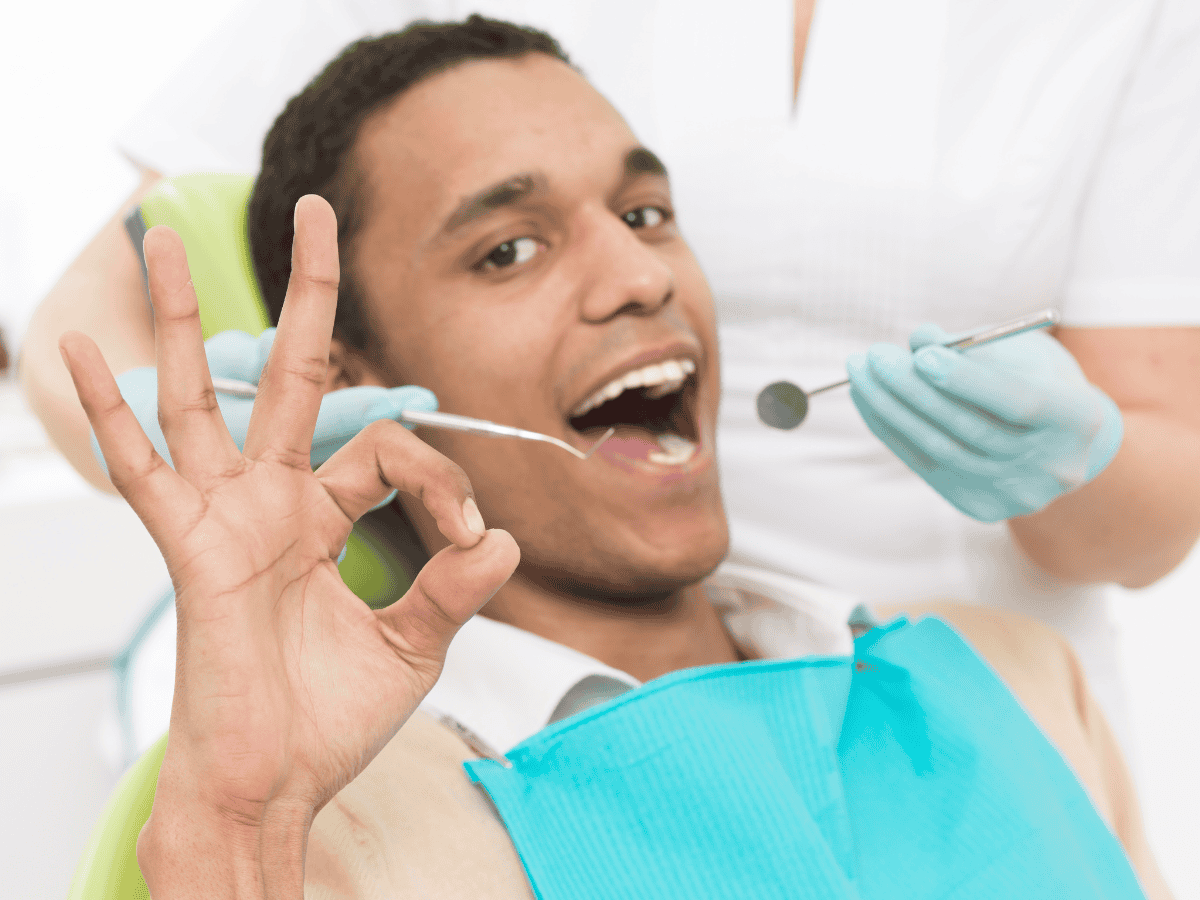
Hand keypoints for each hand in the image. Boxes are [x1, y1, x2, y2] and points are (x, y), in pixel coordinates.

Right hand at [61, 196, 518, 897]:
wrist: (277, 784)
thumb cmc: (331, 719)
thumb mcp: (414, 643)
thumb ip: (456, 587)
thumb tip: (504, 538)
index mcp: (325, 517)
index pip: (389, 446)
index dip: (443, 480)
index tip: (473, 540)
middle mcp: (272, 503)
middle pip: (289, 374)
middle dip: (304, 294)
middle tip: (313, 212)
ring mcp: (224, 519)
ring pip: (197, 398)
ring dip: (176, 318)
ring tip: (154, 235)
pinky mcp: (189, 551)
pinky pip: (142, 473)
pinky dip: (106, 414)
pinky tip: (77, 350)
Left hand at [845, 323, 1122, 521]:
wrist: (1060, 447)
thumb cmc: (1039, 382)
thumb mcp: (1020, 353)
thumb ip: (975, 346)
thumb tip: (919, 340)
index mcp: (1078, 419)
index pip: (1020, 401)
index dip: (968, 378)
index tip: (922, 353)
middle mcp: (1052, 466)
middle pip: (972, 428)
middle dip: (914, 389)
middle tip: (875, 356)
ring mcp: (1016, 495)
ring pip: (941, 449)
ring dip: (891, 409)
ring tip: (861, 373)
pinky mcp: (980, 506)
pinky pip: (925, 465)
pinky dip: (891, 430)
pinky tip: (868, 400)